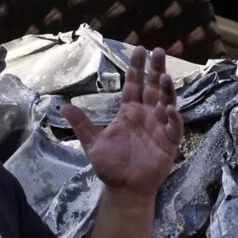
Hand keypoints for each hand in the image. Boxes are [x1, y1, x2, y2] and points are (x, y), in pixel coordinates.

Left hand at [64, 45, 181, 202]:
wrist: (123, 188)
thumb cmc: (110, 165)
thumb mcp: (92, 142)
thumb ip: (82, 124)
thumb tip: (63, 106)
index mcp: (129, 112)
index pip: (134, 84)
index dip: (137, 68)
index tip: (140, 49)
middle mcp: (146, 115)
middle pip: (153, 88)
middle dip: (156, 70)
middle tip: (159, 51)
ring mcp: (159, 128)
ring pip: (166, 103)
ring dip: (167, 91)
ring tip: (165, 77)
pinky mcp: (169, 144)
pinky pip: (173, 129)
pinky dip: (173, 119)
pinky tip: (170, 110)